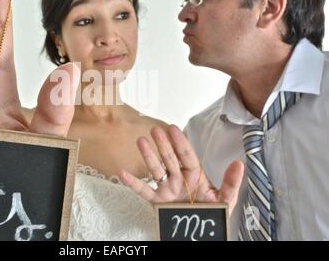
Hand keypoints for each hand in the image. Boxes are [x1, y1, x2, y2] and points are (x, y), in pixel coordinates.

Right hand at [120, 125, 243, 213]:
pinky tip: (123, 173)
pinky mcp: (157, 202)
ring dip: (148, 156)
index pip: (187, 156)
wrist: (200, 233)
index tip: (173, 129)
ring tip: (141, 141)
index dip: (180, 143)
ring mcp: (167, 189)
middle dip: (163, 145)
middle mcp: (179, 179)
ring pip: (156, 170)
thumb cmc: (212, 214)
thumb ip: (231, 183)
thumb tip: (239, 164)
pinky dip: (133, 183)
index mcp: (195, 176)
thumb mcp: (225, 199)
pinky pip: (144, 192)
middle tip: (155, 130)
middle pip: (169, 159)